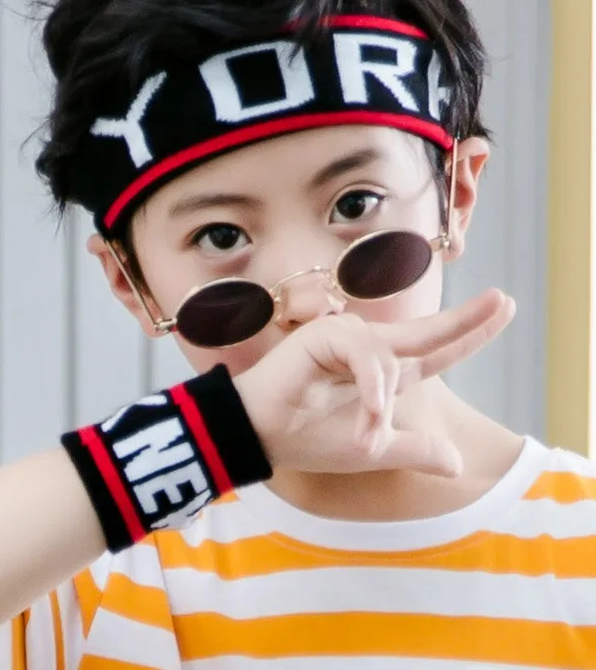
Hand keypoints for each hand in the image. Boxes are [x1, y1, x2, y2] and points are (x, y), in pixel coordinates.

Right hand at [233, 288, 514, 477]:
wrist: (261, 436)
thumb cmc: (308, 439)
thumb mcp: (372, 449)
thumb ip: (414, 449)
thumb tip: (457, 463)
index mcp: (383, 376)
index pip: (434, 352)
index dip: (468, 334)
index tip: (502, 308)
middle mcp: (369, 351)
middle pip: (426, 331)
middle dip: (466, 318)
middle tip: (503, 301)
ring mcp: (346, 339)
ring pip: (391, 358)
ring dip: (382, 404)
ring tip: (365, 438)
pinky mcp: (326, 334)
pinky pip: (366, 356)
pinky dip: (371, 388)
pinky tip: (367, 414)